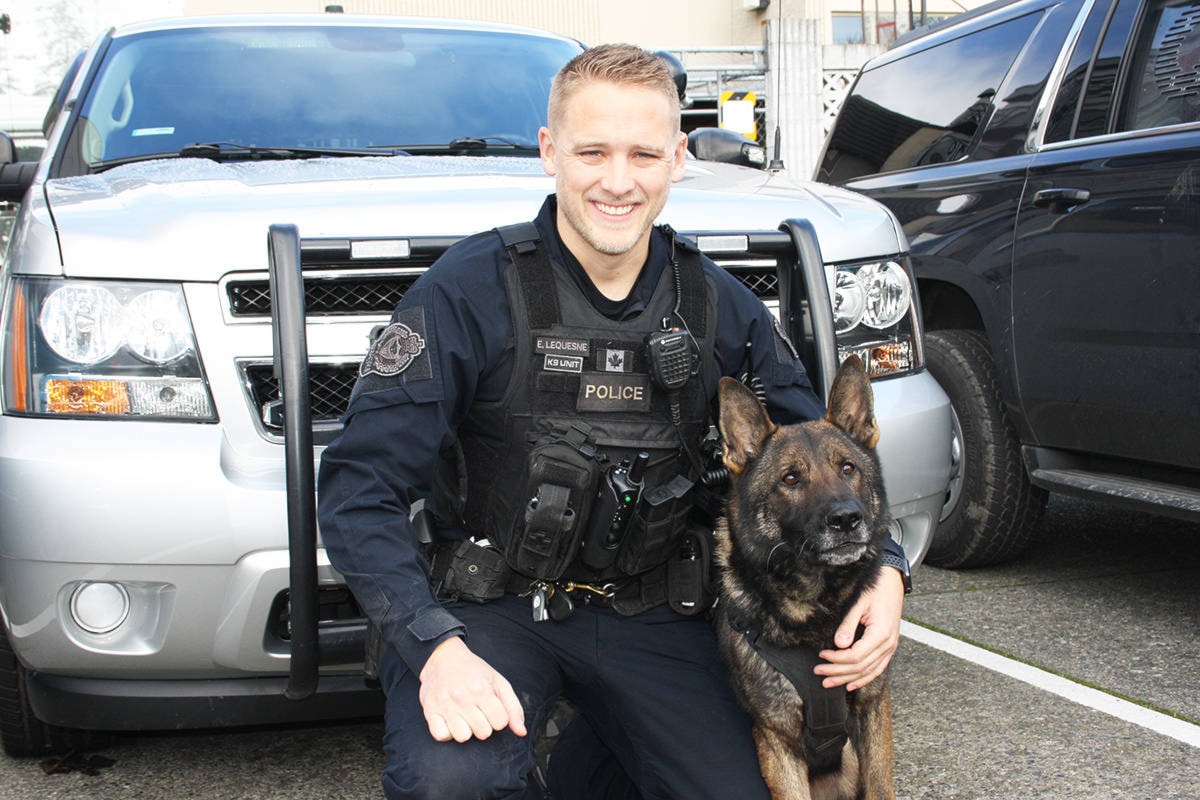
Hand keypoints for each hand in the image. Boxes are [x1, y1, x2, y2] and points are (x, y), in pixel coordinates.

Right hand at [418, 636, 526, 741]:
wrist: (443, 657)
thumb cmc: (474, 671)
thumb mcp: (499, 682)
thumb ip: (513, 708)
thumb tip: (521, 732)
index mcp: (481, 689)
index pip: (500, 723)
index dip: (499, 718)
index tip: (493, 709)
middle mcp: (462, 698)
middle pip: (483, 733)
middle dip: (484, 725)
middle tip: (478, 712)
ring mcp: (444, 705)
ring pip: (462, 737)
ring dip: (466, 730)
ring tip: (464, 717)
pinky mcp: (430, 711)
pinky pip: (441, 736)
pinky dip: (447, 733)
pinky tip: (451, 721)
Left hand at [815, 566, 904, 691]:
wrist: (893, 583)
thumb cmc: (876, 590)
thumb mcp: (858, 604)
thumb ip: (848, 625)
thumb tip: (838, 645)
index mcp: (880, 634)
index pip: (855, 656)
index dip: (836, 660)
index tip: (821, 656)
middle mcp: (888, 645)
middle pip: (860, 667)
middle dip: (838, 672)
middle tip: (819, 672)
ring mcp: (891, 648)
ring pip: (868, 672)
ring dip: (847, 679)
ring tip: (829, 682)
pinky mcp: (889, 647)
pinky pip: (878, 669)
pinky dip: (864, 679)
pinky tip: (851, 684)